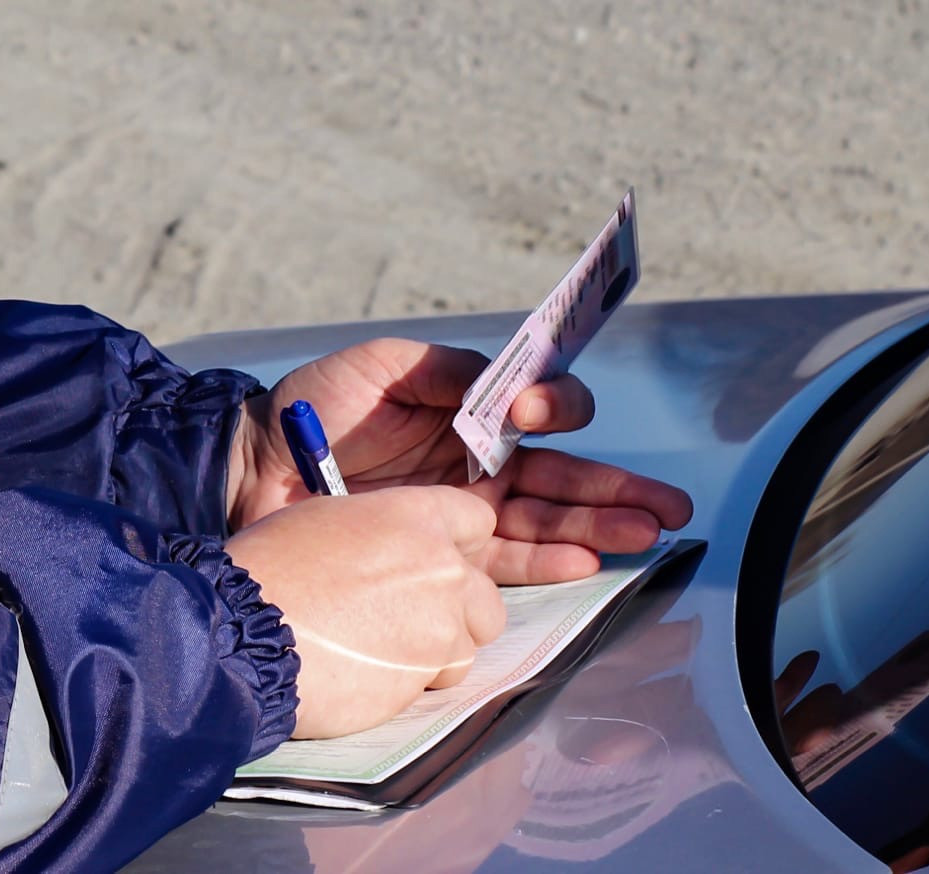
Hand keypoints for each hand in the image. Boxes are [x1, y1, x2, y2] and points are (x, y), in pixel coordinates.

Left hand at [225, 338, 693, 584]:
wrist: (256, 467)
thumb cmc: (315, 407)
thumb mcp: (382, 367)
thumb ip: (449, 371)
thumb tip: (508, 381)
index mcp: (467, 411)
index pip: (536, 409)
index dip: (551, 406)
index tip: (529, 409)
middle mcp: (477, 462)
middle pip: (561, 474)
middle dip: (617, 486)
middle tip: (671, 502)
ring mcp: (464, 510)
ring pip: (549, 520)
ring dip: (603, 525)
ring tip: (654, 530)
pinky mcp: (442, 551)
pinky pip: (506, 559)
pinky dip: (550, 560)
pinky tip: (592, 559)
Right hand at [225, 484, 507, 737]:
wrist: (245, 633)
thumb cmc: (269, 570)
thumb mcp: (323, 522)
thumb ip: (377, 532)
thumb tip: (391, 548)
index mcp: (412, 516)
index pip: (476, 520)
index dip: (459, 544)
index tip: (436, 563)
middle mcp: (442, 565)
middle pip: (486, 592)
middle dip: (458, 609)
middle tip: (408, 619)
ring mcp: (443, 622)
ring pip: (470, 641)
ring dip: (438, 649)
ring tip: (384, 651)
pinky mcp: (432, 672)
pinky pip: (445, 677)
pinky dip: (417, 680)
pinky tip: (375, 673)